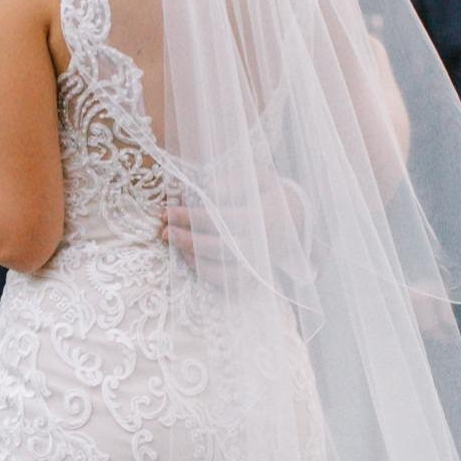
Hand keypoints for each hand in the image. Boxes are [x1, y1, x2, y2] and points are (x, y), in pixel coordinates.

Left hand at [162, 182, 308, 283]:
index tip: (169, 211)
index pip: (221, 218)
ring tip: (171, 241)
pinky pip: (225, 281)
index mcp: (264, 216)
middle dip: (186, 239)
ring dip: (191, 256)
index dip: (191, 216)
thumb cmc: (270, 195)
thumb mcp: (261, 178)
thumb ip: (235, 179)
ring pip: (220, 267)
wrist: (297, 221)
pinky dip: (203, 272)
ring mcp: (257, 263)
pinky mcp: (254, 276)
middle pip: (217, 245)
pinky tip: (188, 257)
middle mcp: (262, 243)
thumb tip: (208, 188)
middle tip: (164, 231)